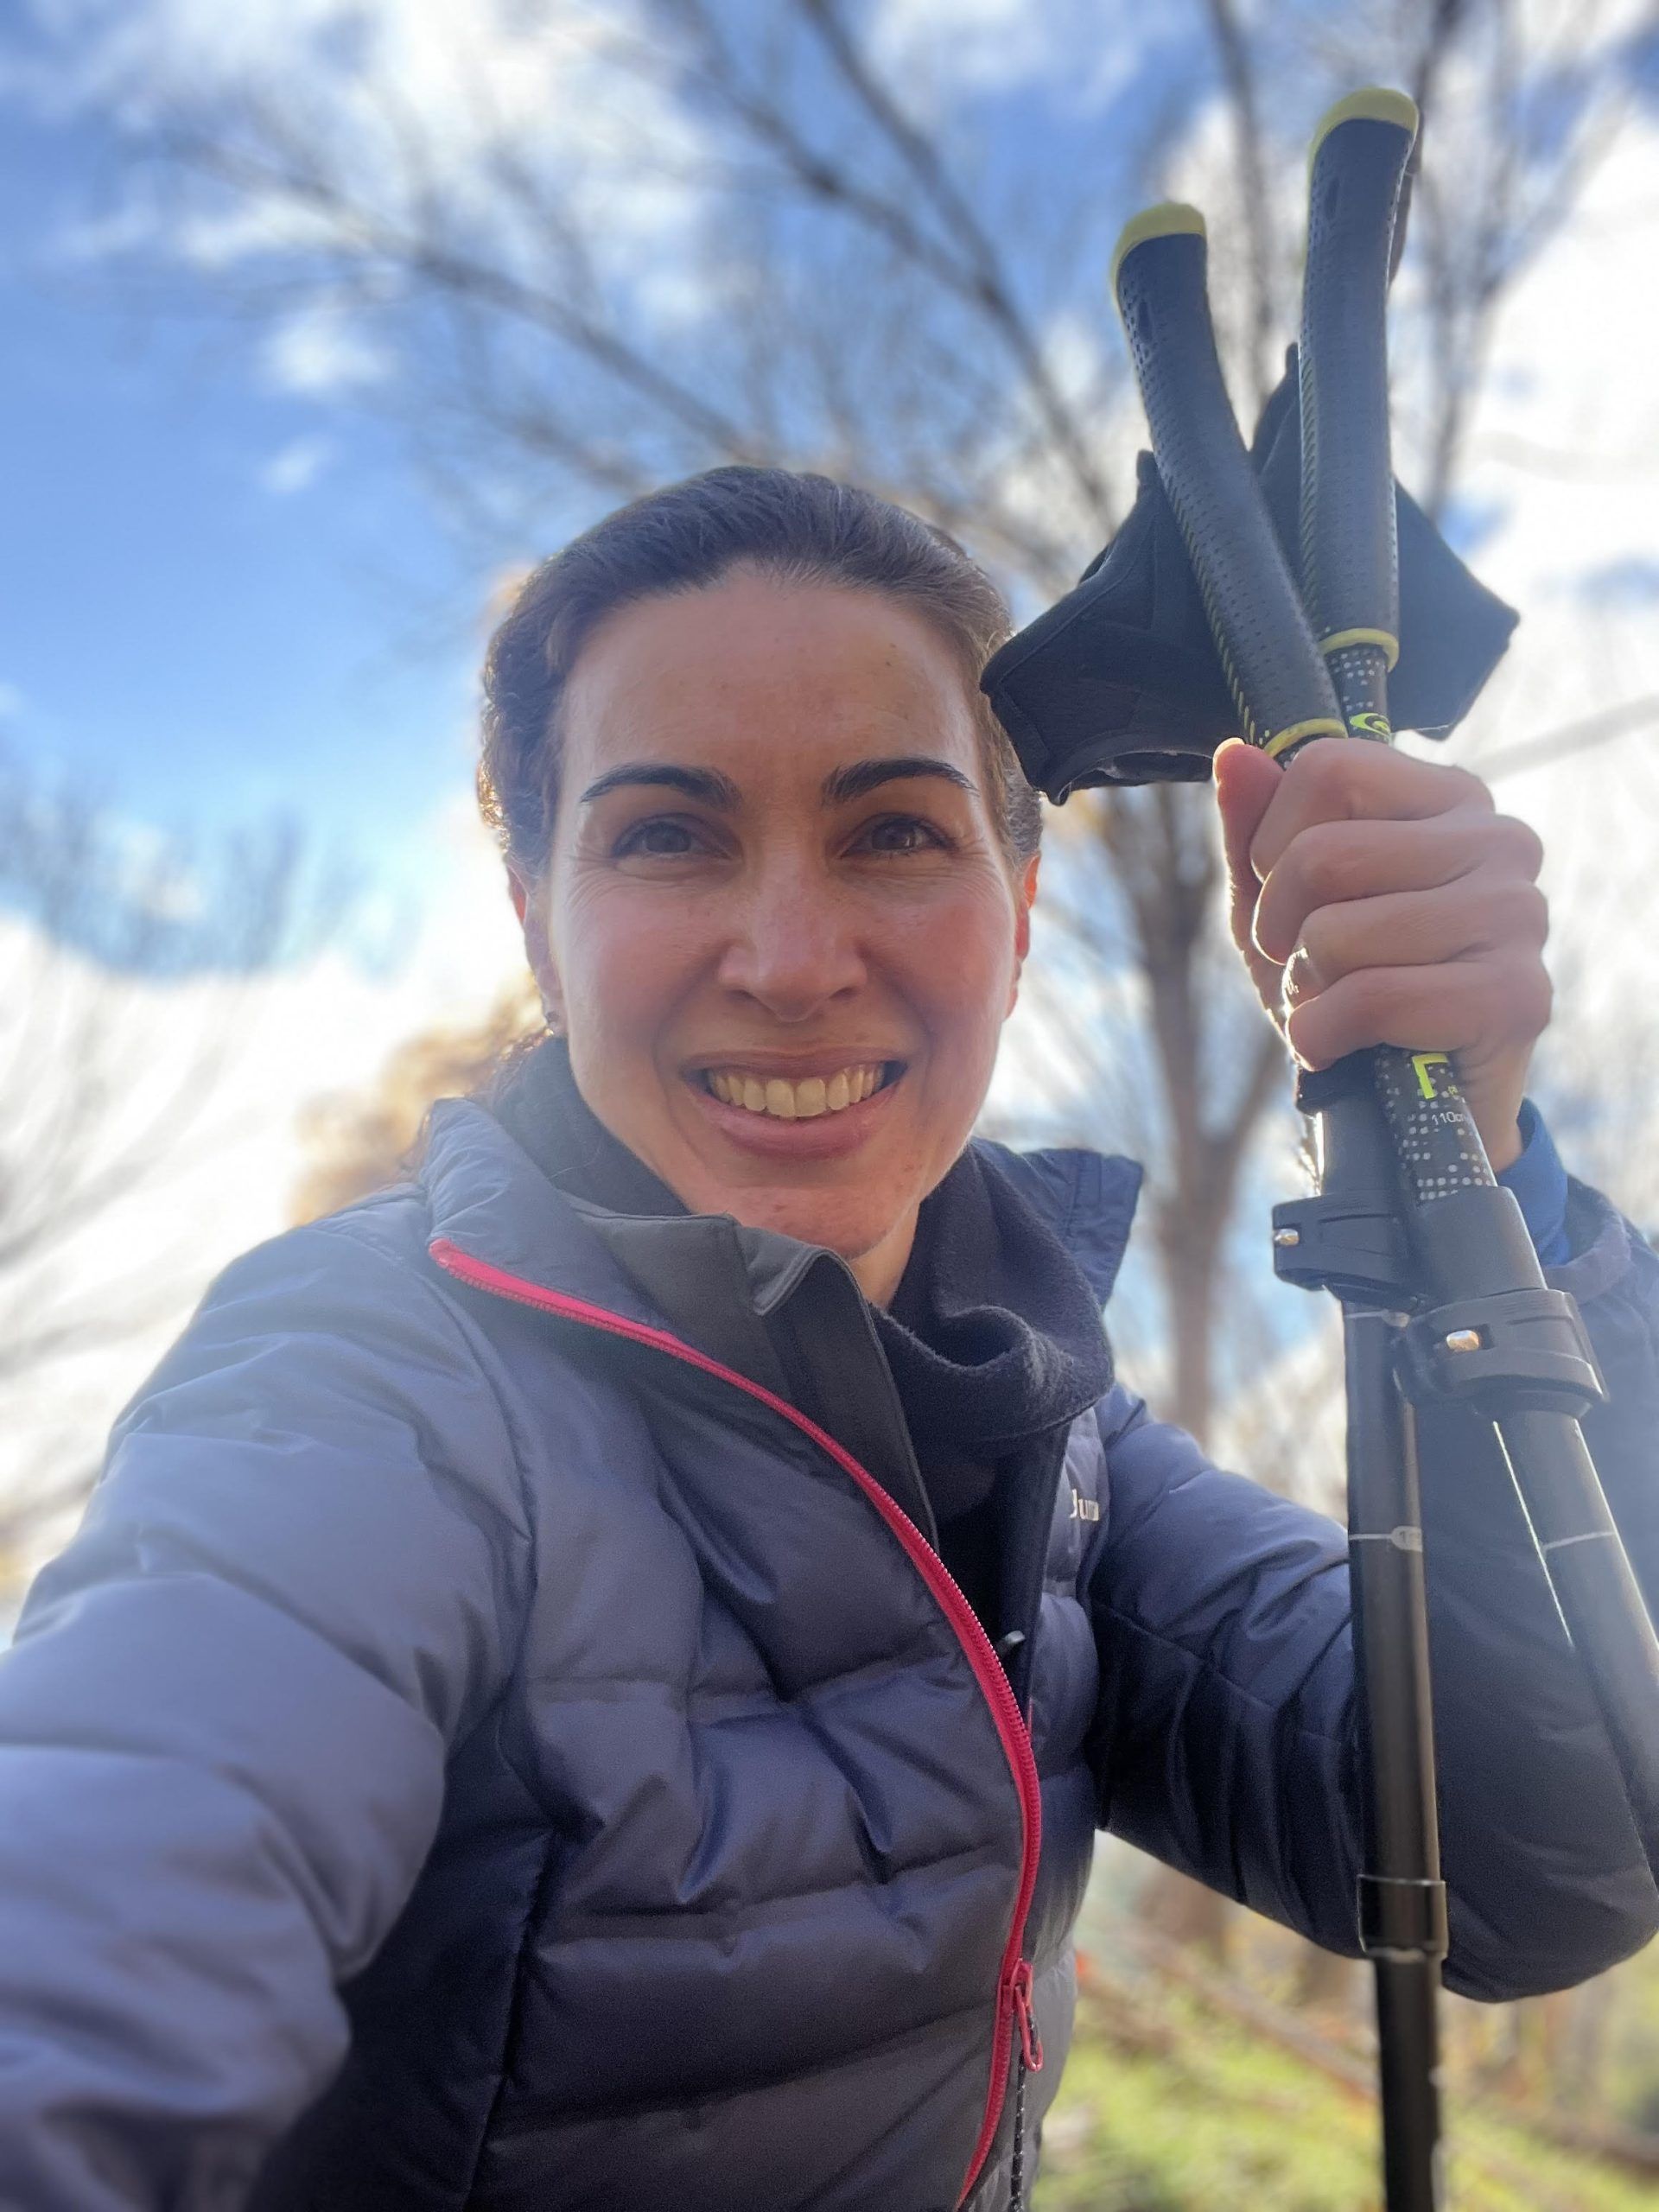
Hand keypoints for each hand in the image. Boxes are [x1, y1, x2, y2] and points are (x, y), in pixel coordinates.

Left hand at [1213, 736, 1549, 1171]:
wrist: (1407, 1108)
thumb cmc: (1347, 989)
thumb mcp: (1282, 908)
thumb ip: (1254, 831)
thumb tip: (1234, 755)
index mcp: (1447, 798)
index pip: (1326, 768)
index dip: (1273, 847)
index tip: (1289, 903)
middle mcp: (1498, 840)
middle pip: (1323, 855)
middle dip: (1279, 931)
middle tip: (1307, 970)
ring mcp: (1517, 913)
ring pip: (1337, 932)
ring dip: (1305, 990)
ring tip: (1334, 1007)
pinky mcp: (1518, 994)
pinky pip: (1374, 998)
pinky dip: (1325, 1035)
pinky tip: (1344, 1047)